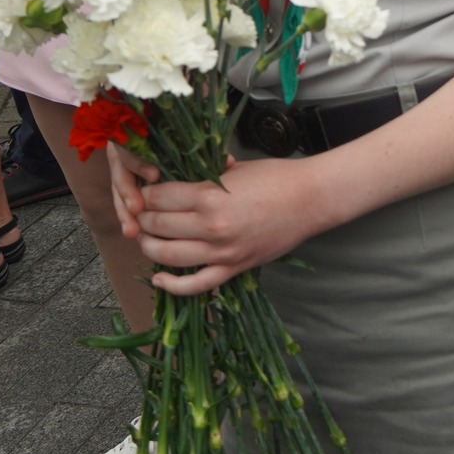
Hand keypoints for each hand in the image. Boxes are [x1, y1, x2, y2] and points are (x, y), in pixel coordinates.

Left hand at [109, 145, 327, 295]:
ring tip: (146, 236)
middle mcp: (211, 227)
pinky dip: (171, 284)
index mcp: (210, 196)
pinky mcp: (234, 268)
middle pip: (158, 225)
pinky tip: (158, 277)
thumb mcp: (233, 168)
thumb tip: (173, 179)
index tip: (144, 191)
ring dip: (149, 246)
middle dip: (143, 217)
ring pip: (167, 255)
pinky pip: (196, 285)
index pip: (158, 198)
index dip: (145, 193)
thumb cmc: (276, 177)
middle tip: (142, 211)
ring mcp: (222, 252)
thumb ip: (202, 176)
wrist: (312, 199)